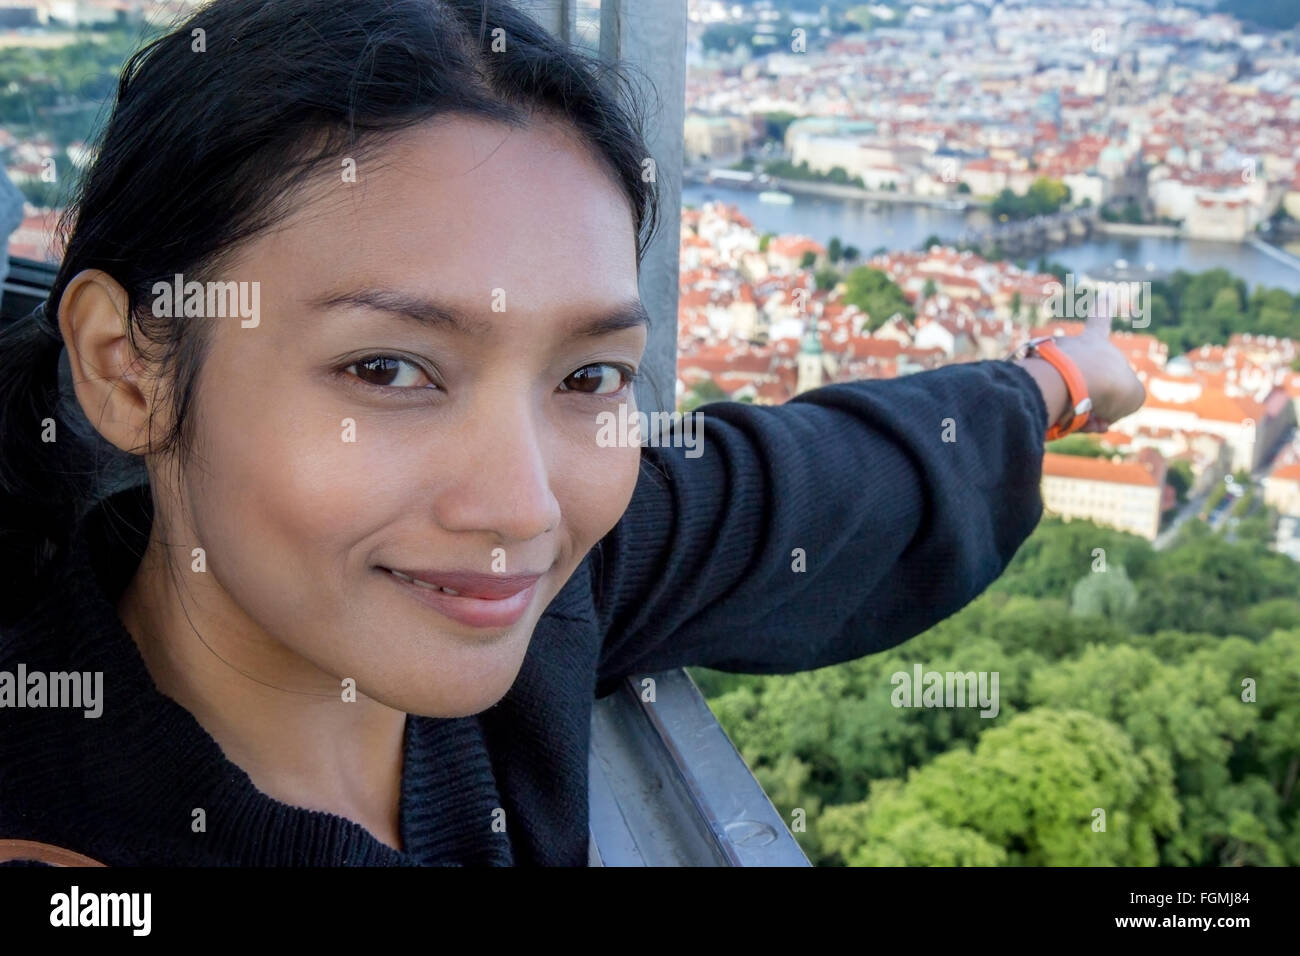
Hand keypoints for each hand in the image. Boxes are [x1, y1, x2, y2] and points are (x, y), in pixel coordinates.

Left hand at [1015, 310, 1145, 433]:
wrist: (1072, 385)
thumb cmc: (1110, 385)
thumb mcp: (1132, 395)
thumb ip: (1120, 402)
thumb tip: (1097, 415)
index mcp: (1095, 342)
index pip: (1100, 321)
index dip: (1104, 309)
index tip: (1105, 293)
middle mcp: (1067, 349)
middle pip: (1083, 380)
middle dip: (1093, 402)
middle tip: (1099, 414)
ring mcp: (1046, 364)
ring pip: (1067, 399)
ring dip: (1080, 415)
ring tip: (1084, 417)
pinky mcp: (1029, 386)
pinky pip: (1048, 408)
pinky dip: (1061, 421)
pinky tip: (1068, 425)